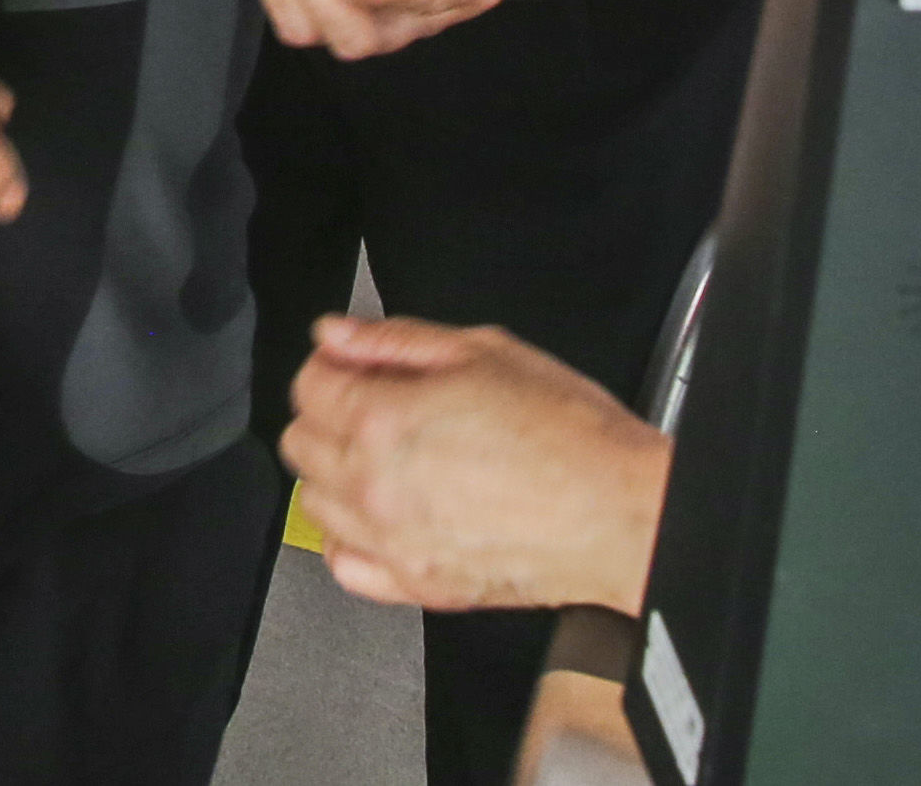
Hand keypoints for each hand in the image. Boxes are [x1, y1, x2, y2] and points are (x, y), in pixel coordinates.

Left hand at [282, 313, 675, 614]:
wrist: (619, 513)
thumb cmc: (569, 434)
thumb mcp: (485, 351)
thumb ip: (397, 340)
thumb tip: (338, 334)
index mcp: (385, 420)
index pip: (309, 384)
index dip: (334, 364)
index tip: (357, 364)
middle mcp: (375, 486)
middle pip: (300, 442)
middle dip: (328, 413)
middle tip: (374, 403)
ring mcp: (392, 543)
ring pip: (314, 504)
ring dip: (336, 474)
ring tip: (387, 458)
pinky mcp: (416, 586)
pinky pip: (345, 565)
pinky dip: (351, 538)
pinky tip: (386, 515)